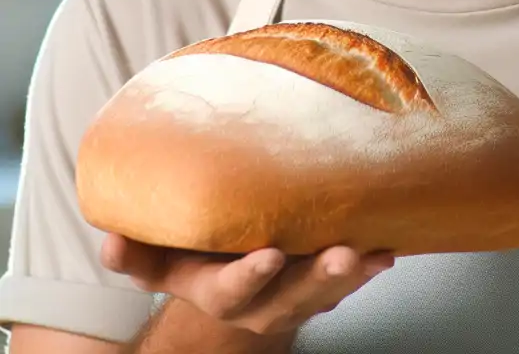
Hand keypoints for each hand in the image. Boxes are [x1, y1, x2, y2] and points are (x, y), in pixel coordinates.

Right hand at [100, 232, 393, 334]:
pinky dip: (369, 264)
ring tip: (373, 255)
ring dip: (353, 274)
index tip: (267, 255)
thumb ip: (138, 252)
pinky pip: (351, 278)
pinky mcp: (326, 281)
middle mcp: (263, 300)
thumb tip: (109, 241)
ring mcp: (299, 293)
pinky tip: (387, 248)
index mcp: (219, 292)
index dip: (249, 276)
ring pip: (327, 289)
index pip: (232, 291)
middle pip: (293, 295)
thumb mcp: (164, 259)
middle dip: (319, 277)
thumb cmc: (200, 259)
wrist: (237, 285)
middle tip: (343, 256)